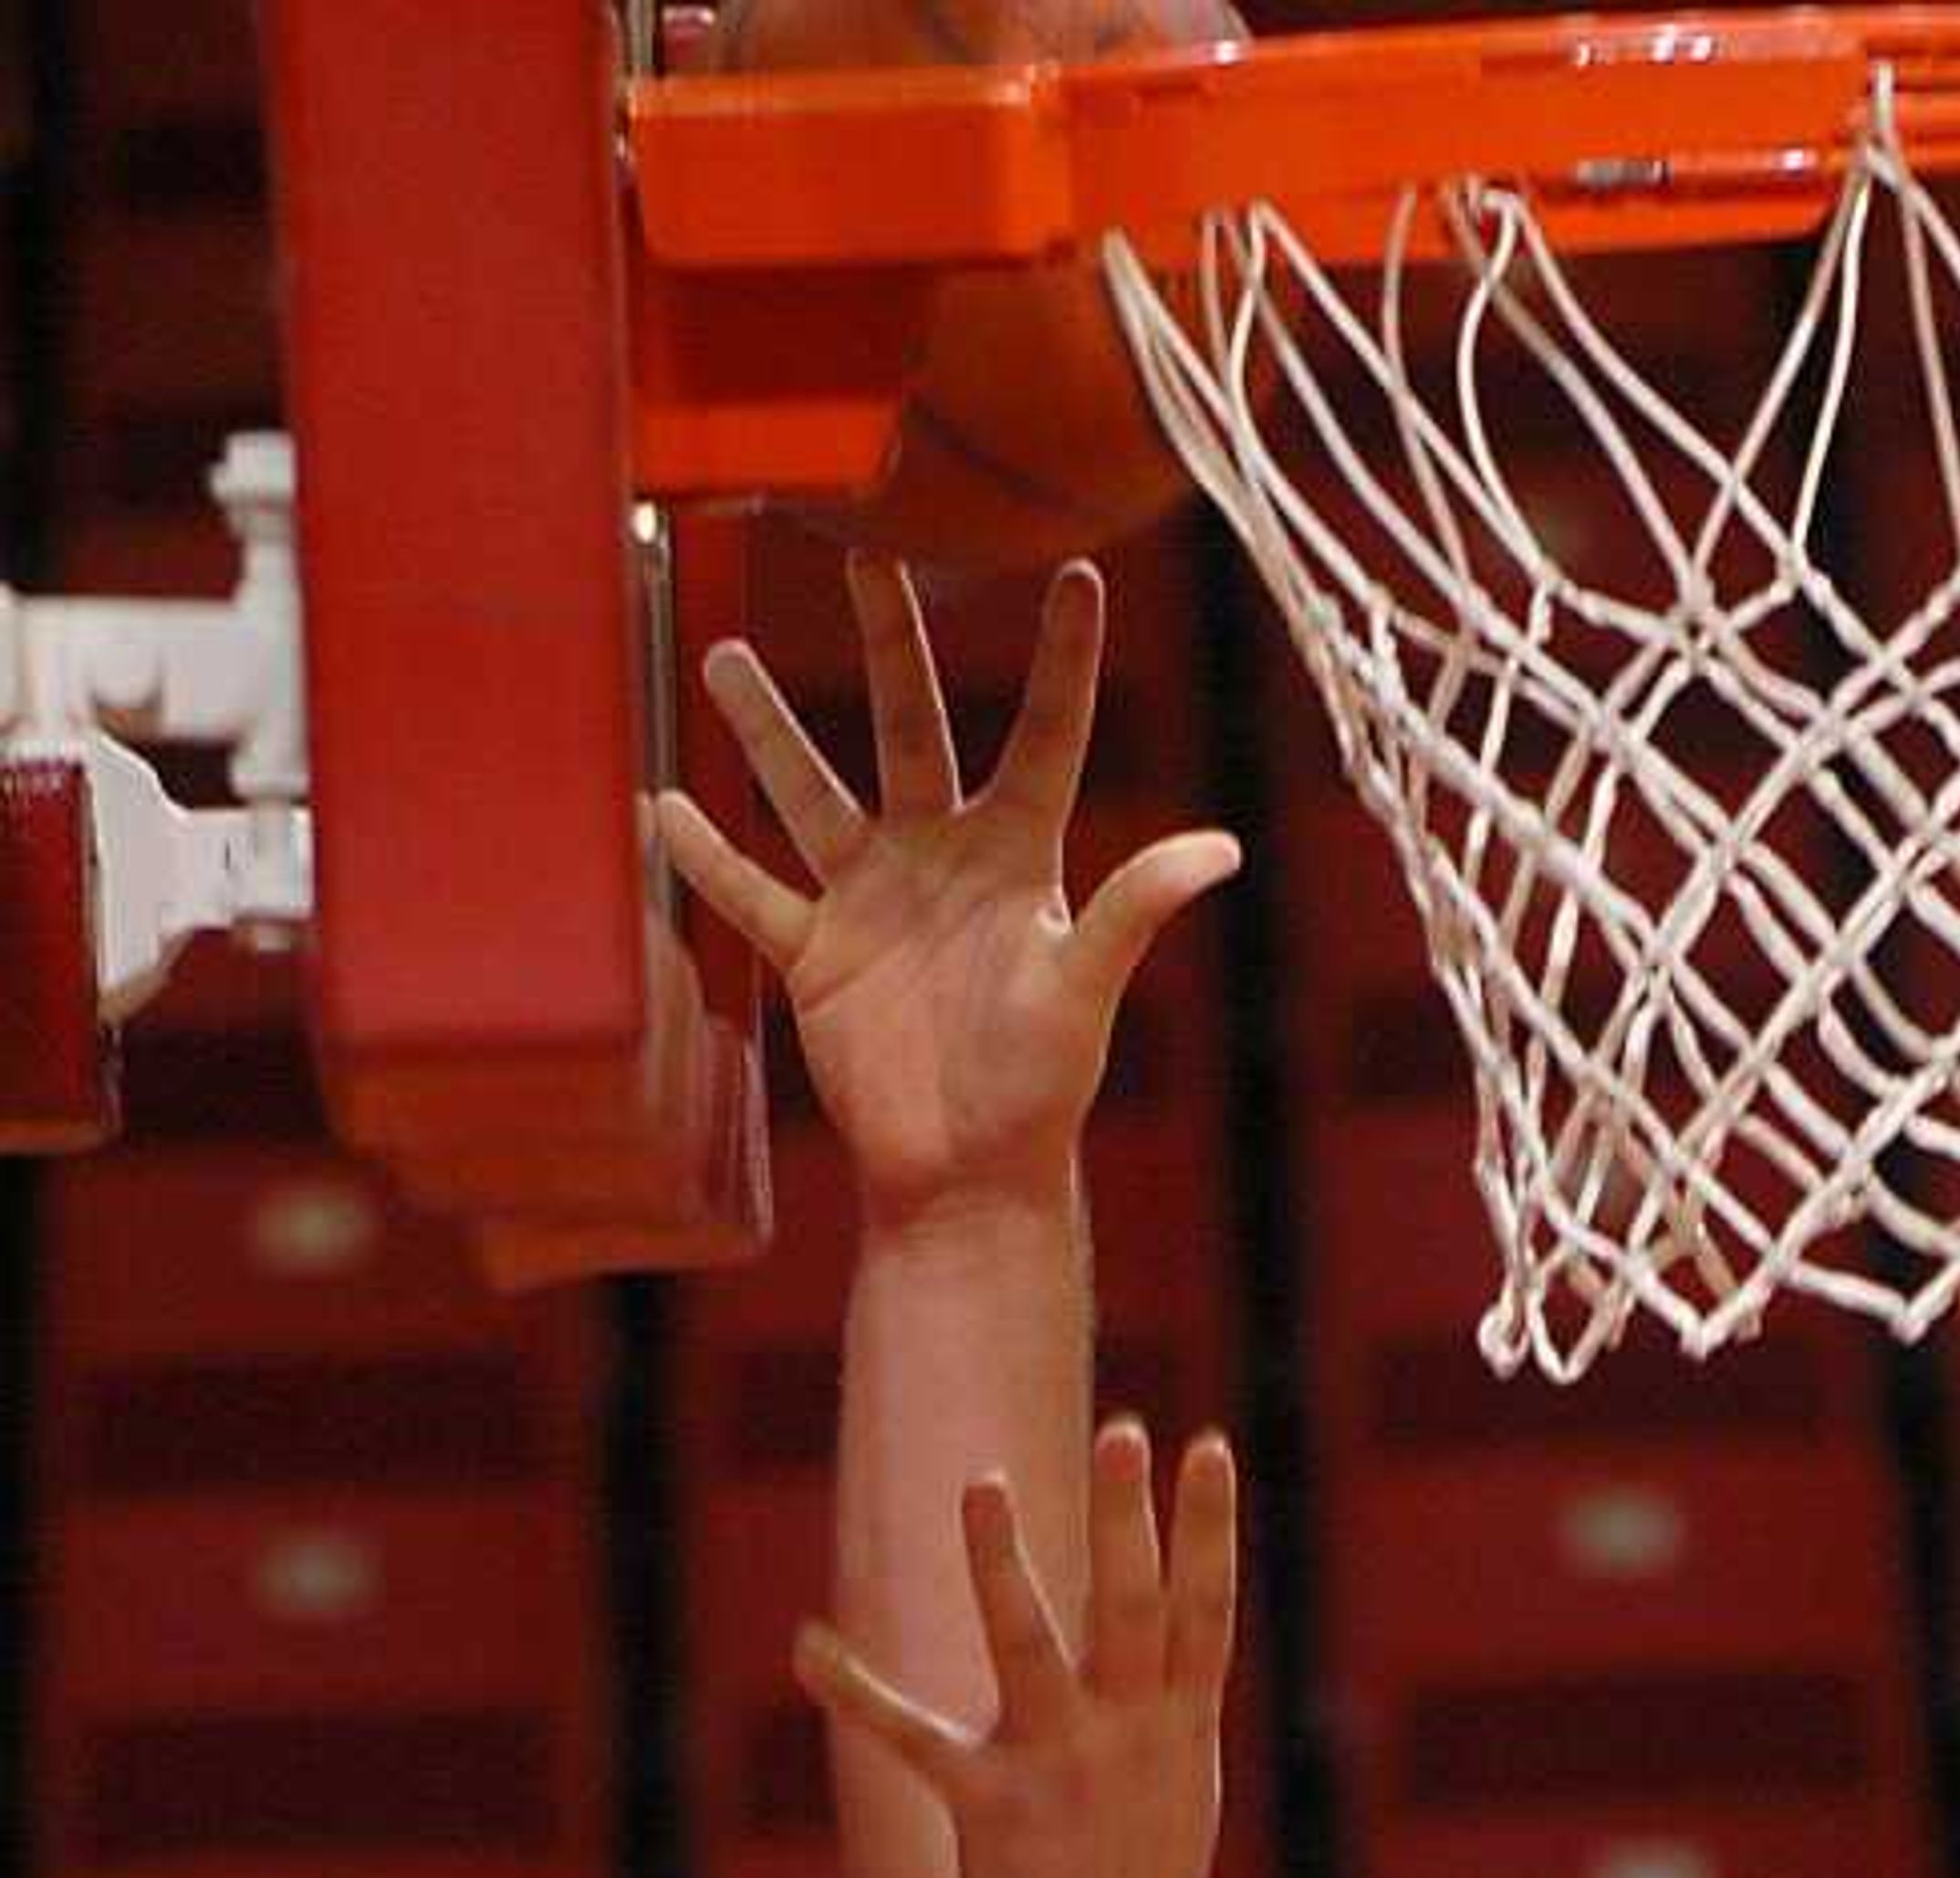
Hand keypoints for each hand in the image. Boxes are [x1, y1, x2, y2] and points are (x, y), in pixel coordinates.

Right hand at [656, 559, 1235, 1220]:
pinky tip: (660, 806)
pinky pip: (752, 893)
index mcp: (1018, 855)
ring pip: (809, 790)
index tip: (1076, 571)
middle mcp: (940, 856)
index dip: (1061, 657)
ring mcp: (871, 899)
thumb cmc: (1040, 1088)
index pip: (1044, 734)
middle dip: (885, 637)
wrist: (966, 1174)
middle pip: (909, 722)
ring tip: (721, 654)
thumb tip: (1223, 849)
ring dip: (767, 727)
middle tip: (861, 544)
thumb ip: (1138, 908)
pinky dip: (706, 858)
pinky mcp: (816, 955)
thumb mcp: (1086, 989)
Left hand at [796, 1418, 1237, 1877]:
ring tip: (985, 1485)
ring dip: (1005, 1564)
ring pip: (1033, 1645)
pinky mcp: (989, 1806)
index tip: (1207, 1447)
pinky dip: (856, 1691)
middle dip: (1128, 1518)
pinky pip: (913, 1738)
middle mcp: (1125, 1731)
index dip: (1207, 1527)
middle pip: (1133, 1606)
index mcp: (1179, 1724)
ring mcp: (1058, 1764)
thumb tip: (1174, 1629)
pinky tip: (808, 1646)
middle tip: (1126, 1432)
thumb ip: (1163, 1697)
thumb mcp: (1174, 1778)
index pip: (1204, 1607)